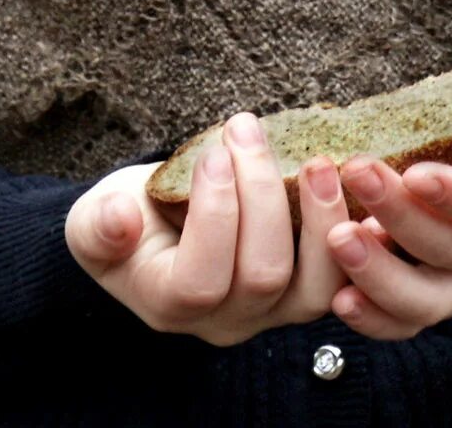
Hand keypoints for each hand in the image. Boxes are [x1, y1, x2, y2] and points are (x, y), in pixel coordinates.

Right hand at [65, 113, 378, 345]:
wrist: (158, 226)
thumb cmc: (129, 217)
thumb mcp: (95, 217)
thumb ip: (99, 224)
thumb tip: (120, 218)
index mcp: (169, 304)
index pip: (201, 279)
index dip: (214, 214)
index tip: (215, 152)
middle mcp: (226, 320)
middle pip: (263, 273)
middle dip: (263, 194)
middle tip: (248, 132)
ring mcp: (273, 311)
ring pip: (315, 286)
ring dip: (322, 216)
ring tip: (317, 159)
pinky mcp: (308, 287)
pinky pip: (345, 275)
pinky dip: (355, 233)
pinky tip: (356, 186)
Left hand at [325, 75, 451, 340]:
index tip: (416, 173)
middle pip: (451, 250)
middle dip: (401, 215)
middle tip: (357, 171)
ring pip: (426, 300)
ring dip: (379, 275)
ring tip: (338, 238)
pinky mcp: (434, 288)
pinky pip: (406, 322)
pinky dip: (374, 320)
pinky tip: (341, 298)